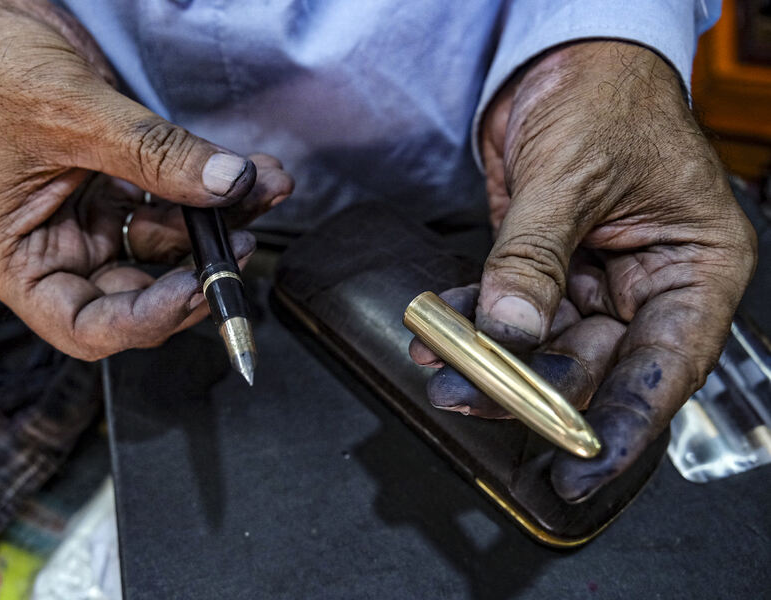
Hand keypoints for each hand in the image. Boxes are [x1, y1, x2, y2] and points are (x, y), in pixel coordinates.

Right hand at [0, 0, 292, 358]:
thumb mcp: (74, 114)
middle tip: (243, 241)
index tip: (198, 287)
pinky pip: (167, 203)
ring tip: (259, 186)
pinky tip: (245, 172)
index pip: (85, 325)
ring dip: (217, 221)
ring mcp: (82, 219)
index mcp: (11, 258)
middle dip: (198, 266)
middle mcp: (48, 248)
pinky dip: (207, 190)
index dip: (147, 318)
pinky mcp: (110, 189)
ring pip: (163, 245)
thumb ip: (156, 155)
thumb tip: (226, 183)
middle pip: (136, 291)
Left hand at [411, 41, 755, 501]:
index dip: (621, 426)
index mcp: (693, 269)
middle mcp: (647, 284)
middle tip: (471, 397)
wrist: (563, 60)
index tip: (578, 468)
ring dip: (488, 357)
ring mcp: (593, 279)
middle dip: (527, 386)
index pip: (663, 369)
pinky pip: (509, 307)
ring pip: (542, 343)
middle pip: (592, 363)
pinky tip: (440, 328)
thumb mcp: (574, 176)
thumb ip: (535, 257)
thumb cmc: (607, 97)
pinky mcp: (546, 267)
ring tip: (441, 368)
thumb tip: (509, 329)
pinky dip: (473, 317)